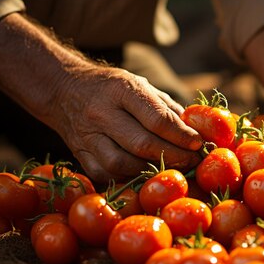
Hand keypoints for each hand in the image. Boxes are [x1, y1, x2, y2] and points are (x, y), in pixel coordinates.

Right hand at [0, 13, 202, 182]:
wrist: (64, 90)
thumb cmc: (112, 88)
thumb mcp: (140, 85)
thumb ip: (167, 107)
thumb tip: (196, 131)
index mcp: (121, 89)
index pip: (156, 118)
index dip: (181, 135)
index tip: (199, 143)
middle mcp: (101, 112)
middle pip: (142, 144)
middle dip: (174, 156)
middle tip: (193, 161)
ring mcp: (87, 136)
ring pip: (122, 163)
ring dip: (152, 170)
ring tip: (173, 169)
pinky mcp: (79, 154)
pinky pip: (106, 174)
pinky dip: (128, 178)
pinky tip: (145, 175)